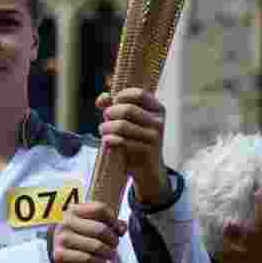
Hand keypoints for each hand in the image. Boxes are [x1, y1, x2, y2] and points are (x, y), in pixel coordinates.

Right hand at [50, 201, 126, 262]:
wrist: (54, 247)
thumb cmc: (77, 233)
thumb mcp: (89, 222)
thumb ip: (108, 222)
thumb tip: (123, 228)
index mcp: (74, 209)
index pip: (100, 209)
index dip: (114, 220)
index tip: (118, 229)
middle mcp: (66, 222)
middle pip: (101, 229)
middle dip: (113, 239)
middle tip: (115, 244)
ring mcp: (62, 238)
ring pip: (96, 246)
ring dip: (108, 252)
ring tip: (110, 254)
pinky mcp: (59, 255)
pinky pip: (87, 259)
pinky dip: (98, 262)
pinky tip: (101, 261)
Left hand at [96, 88, 167, 204]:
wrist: (148, 168)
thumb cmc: (136, 140)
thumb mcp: (130, 120)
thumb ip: (115, 105)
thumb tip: (102, 98)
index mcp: (157, 109)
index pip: (139, 94)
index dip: (121, 96)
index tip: (113, 103)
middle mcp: (158, 121)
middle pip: (127, 109)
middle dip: (110, 113)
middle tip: (105, 119)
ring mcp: (154, 137)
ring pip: (122, 126)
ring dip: (106, 127)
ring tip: (103, 130)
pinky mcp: (147, 151)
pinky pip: (121, 141)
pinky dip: (109, 140)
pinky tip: (107, 141)